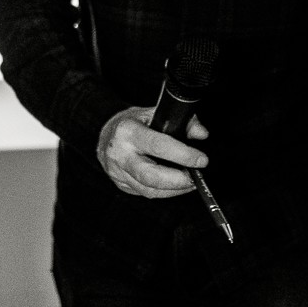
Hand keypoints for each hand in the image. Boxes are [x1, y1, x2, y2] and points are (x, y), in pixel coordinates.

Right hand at [96, 106, 210, 198]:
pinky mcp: (121, 185)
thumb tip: (201, 134)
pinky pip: (145, 193)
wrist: (105, 133)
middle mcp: (120, 153)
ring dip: (174, 190)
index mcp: (128, 131)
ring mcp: (118, 172)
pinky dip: (165, 192)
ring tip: (190, 182)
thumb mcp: (154, 113)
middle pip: (151, 176)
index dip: (183, 155)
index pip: (159, 145)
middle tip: (195, 178)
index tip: (201, 160)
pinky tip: (176, 186)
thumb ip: (182, 122)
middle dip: (178, 180)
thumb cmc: (132, 123)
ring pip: (149, 190)